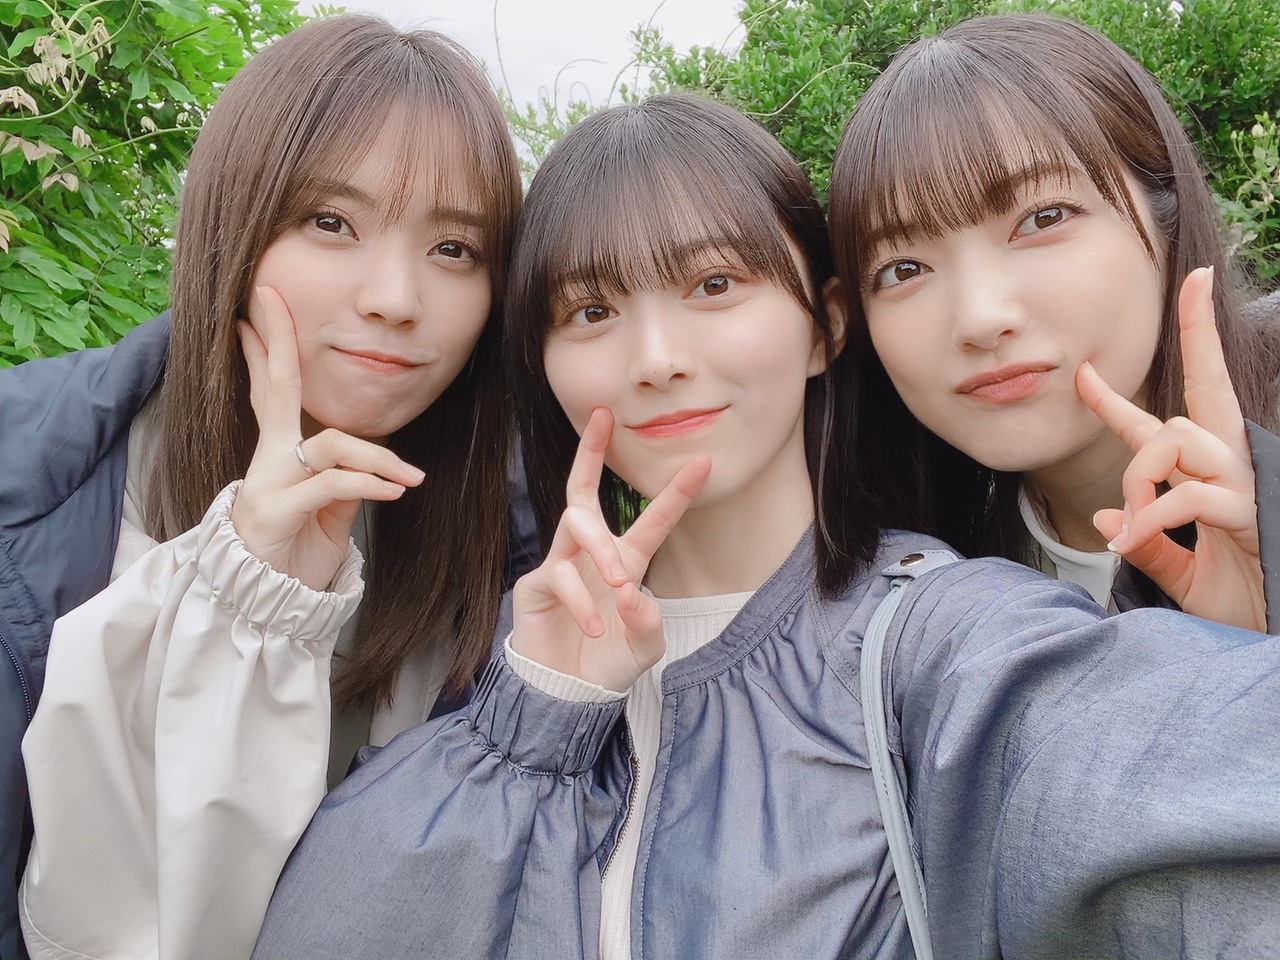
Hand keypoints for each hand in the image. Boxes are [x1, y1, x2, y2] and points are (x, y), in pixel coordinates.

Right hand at [230, 286, 424, 590]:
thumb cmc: (294, 552)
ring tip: (409, 478)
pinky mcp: (278, 512)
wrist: (264, 603)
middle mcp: (268, 460)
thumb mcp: (328, 511)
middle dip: (277, 341)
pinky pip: (332, 485)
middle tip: (267, 297)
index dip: (265, 353)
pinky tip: (396, 491)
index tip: (249, 314)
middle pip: (275, 389)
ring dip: (377, 456)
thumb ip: (344, 480)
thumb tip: (371, 461)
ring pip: (330, 444)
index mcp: (278, 455)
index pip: (270, 392)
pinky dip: (369, 484)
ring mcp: (270, 484)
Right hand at [511, 407, 710, 690]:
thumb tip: (633, 592)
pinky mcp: (535, 585)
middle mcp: (590, 555)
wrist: (568, 694)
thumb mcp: (644, 645)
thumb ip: (647, 621)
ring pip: (575, 523)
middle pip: (582, 489)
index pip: (651, 520)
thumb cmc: (608, 663)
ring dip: (601, 550)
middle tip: (603, 418)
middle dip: (590, 451)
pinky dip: (582, 602)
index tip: (702, 462)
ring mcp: (560, 565)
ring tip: (619, 583)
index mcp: (625, 562)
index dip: (675, 493)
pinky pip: (558, 575)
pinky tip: (595, 627)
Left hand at [1076, 266, 1263, 630]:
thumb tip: (1105, 517)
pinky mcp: (1251, 512)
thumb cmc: (1245, 604)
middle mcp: (1230, 468)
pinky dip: (1150, 517)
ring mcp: (1245, 484)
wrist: (1275, 635)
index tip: (1082, 373)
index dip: (1113, 402)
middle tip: (1197, 281)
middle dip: (1198, 334)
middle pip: (1208, 388)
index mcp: (1204, 480)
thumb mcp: (1182, 576)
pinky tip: (1131, 541)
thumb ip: (1147, 544)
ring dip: (1139, 472)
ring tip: (1132, 518)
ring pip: (1178, 435)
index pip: (1156, 429)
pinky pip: (1187, 496)